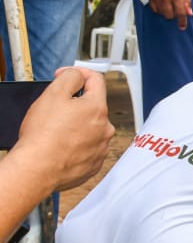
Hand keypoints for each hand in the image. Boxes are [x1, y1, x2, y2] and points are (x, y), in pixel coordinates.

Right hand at [16, 68, 113, 191]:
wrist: (37, 170)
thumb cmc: (43, 135)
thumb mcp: (53, 94)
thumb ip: (70, 77)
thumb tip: (78, 75)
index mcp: (97, 108)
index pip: (96, 80)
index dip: (79, 73)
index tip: (65, 75)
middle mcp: (105, 128)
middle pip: (92, 107)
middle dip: (75, 104)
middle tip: (54, 110)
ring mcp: (101, 148)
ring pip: (90, 129)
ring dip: (76, 126)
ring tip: (55, 133)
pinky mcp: (94, 164)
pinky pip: (87, 148)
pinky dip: (76, 145)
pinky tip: (60, 147)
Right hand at [145, 0, 192, 29]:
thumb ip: (187, 1)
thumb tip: (189, 13)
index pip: (180, 13)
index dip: (182, 22)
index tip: (182, 26)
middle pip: (170, 16)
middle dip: (174, 15)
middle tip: (176, 10)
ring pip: (162, 14)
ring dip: (166, 13)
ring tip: (169, 5)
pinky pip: (154, 9)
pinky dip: (159, 9)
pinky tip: (162, 4)